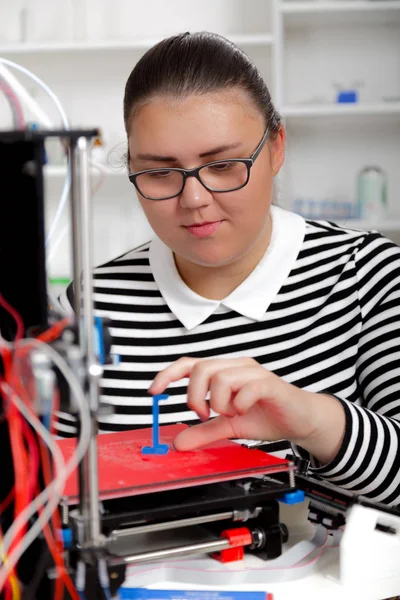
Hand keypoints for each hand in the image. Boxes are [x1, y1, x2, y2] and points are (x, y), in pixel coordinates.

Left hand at [149, 357, 345, 463]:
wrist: (300, 419)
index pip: (189, 364)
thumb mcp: (229, 427)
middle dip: (195, 396)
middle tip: (204, 414)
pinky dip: (239, 404)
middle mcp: (236, 366)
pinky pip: (246, 388)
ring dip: (219, 403)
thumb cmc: (266, 415)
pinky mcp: (269, 383)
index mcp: (224, 371)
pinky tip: (245, 412)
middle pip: (201, 368)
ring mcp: (253, 372)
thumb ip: (205, 431)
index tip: (154, 391)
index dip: (168, 375)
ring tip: (231, 414)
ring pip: (221, 377)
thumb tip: (178, 442)